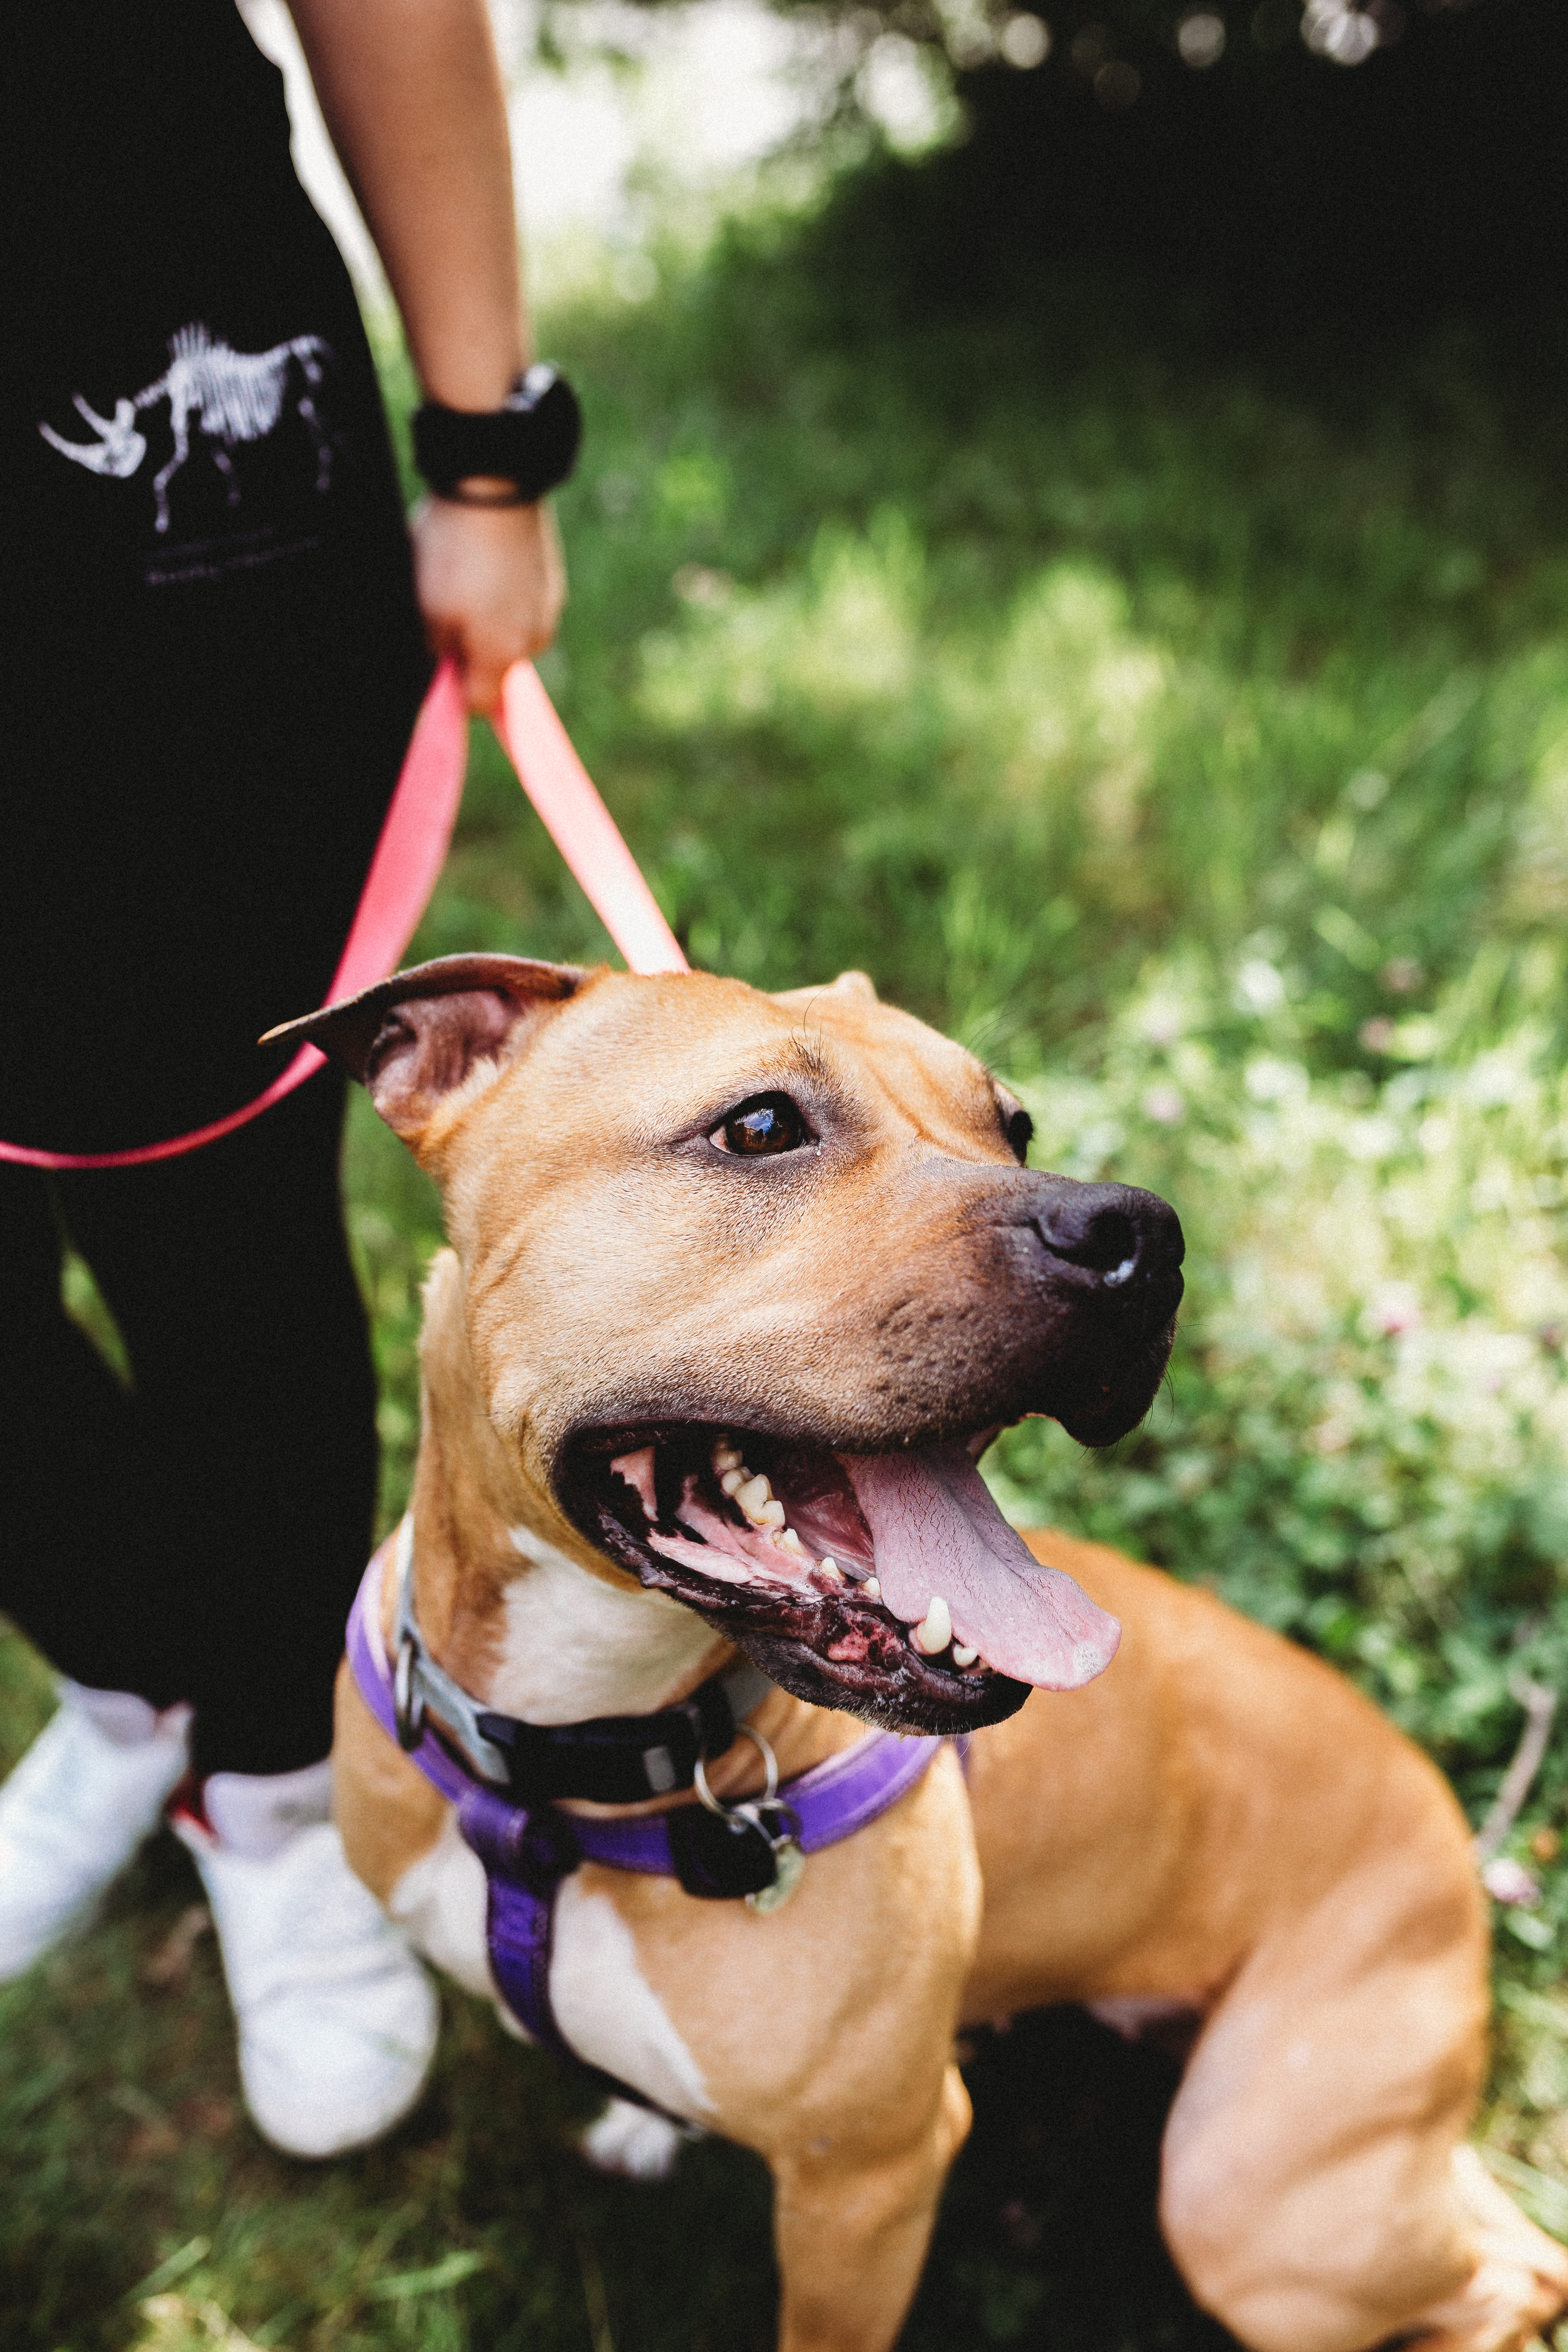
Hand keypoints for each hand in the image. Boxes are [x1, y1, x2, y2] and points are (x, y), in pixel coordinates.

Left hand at [410, 493, 566, 714]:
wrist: (497, 484)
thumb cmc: (455, 554)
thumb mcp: (428, 610)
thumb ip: (437, 652)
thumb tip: (444, 669)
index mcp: (504, 656)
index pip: (480, 704)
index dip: (452, 693)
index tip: (435, 665)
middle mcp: (535, 640)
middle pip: (495, 666)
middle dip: (468, 650)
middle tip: (440, 608)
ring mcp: (548, 606)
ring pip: (508, 631)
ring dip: (485, 618)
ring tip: (462, 576)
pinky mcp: (551, 577)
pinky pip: (521, 600)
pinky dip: (501, 591)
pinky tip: (482, 560)